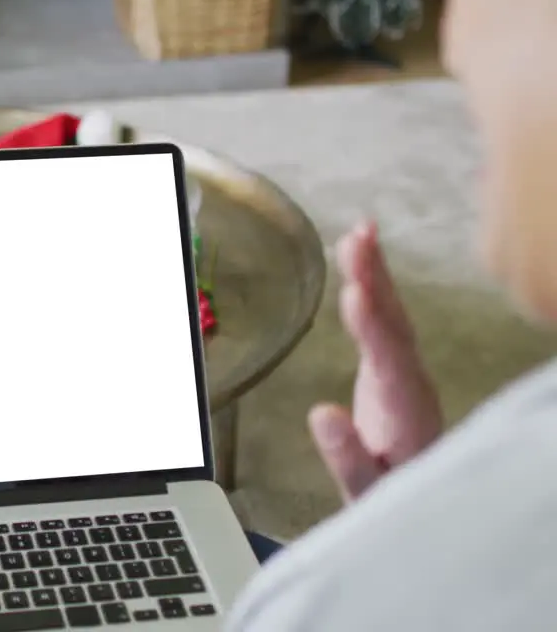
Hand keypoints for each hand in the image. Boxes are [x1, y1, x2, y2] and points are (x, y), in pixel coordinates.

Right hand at [309, 221, 442, 502]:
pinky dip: (373, 288)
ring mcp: (404, 371)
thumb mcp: (362, 490)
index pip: (389, 362)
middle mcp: (410, 384)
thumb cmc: (383, 495)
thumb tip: (321, 413)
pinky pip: (384, 319)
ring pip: (392, 316)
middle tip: (358, 240)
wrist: (408, 497)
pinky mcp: (392, 365)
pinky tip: (361, 261)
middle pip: (395, 326)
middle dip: (376, 283)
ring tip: (358, 234)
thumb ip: (347, 456)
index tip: (355, 294)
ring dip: (375, 275)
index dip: (373, 328)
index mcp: (404, 413)